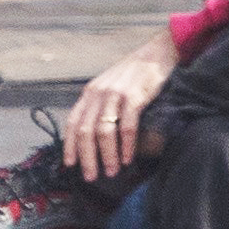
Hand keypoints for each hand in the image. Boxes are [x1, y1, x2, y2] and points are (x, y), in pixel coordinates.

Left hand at [65, 37, 181, 184]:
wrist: (158, 51)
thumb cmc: (135, 71)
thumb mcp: (110, 84)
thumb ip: (99, 103)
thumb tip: (94, 132)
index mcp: (90, 92)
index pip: (73, 122)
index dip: (70, 145)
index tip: (70, 165)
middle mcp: (99, 93)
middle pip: (86, 131)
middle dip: (87, 158)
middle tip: (91, 176)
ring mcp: (116, 94)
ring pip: (104, 132)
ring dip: (107, 155)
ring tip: (111, 171)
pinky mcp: (135, 96)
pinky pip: (127, 126)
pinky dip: (126, 145)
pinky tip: (127, 158)